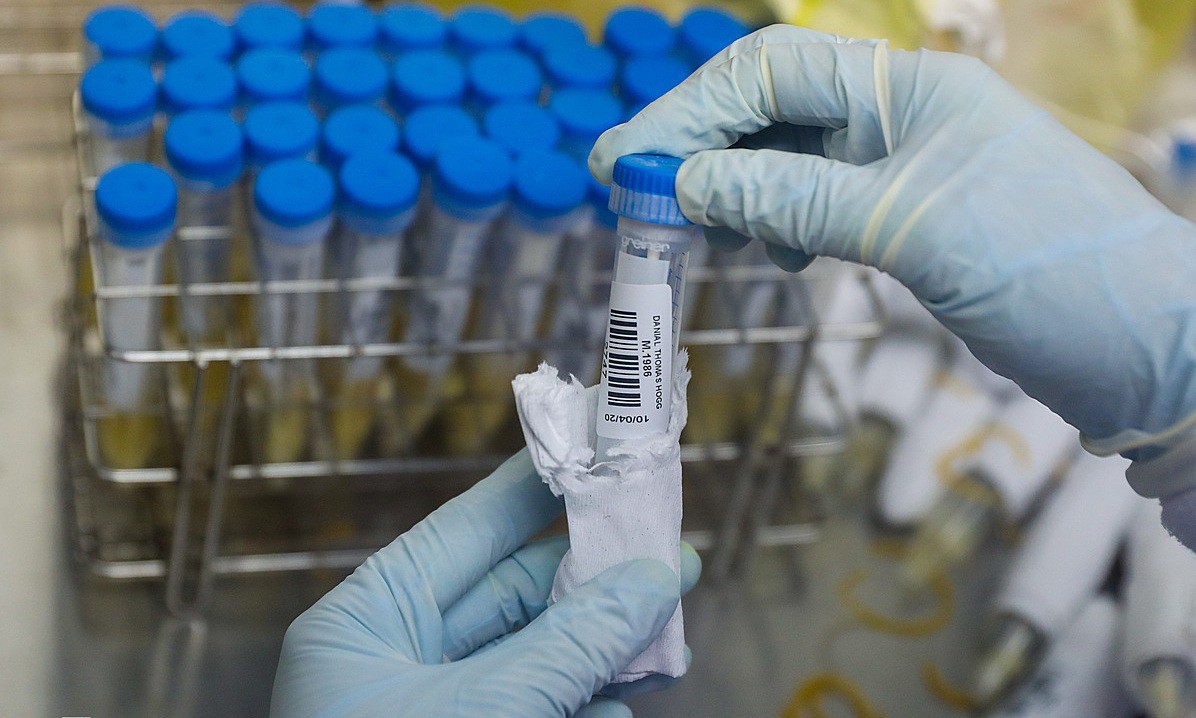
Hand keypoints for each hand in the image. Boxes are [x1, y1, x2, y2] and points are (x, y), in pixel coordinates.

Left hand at [271, 450, 701, 716]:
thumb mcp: (480, 711)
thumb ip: (566, 648)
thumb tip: (650, 583)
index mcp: (366, 624)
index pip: (466, 530)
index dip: (536, 487)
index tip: (597, 449)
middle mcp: (399, 662)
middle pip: (514, 593)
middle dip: (592, 572)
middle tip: (664, 544)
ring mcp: (435, 712)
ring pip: (536, 658)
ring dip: (603, 643)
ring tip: (667, 619)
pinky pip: (539, 713)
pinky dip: (585, 707)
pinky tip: (624, 703)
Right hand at [591, 25, 1195, 532]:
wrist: (1147, 350)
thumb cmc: (1046, 271)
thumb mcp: (908, 226)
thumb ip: (793, 197)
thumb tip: (688, 180)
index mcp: (906, 89)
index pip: (770, 73)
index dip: (688, 112)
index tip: (623, 161)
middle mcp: (900, 115)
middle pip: (771, 110)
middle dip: (700, 148)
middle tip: (636, 198)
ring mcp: (905, 167)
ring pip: (790, 158)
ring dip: (734, 188)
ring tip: (694, 229)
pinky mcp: (909, 219)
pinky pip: (819, 203)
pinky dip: (777, 222)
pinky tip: (767, 251)